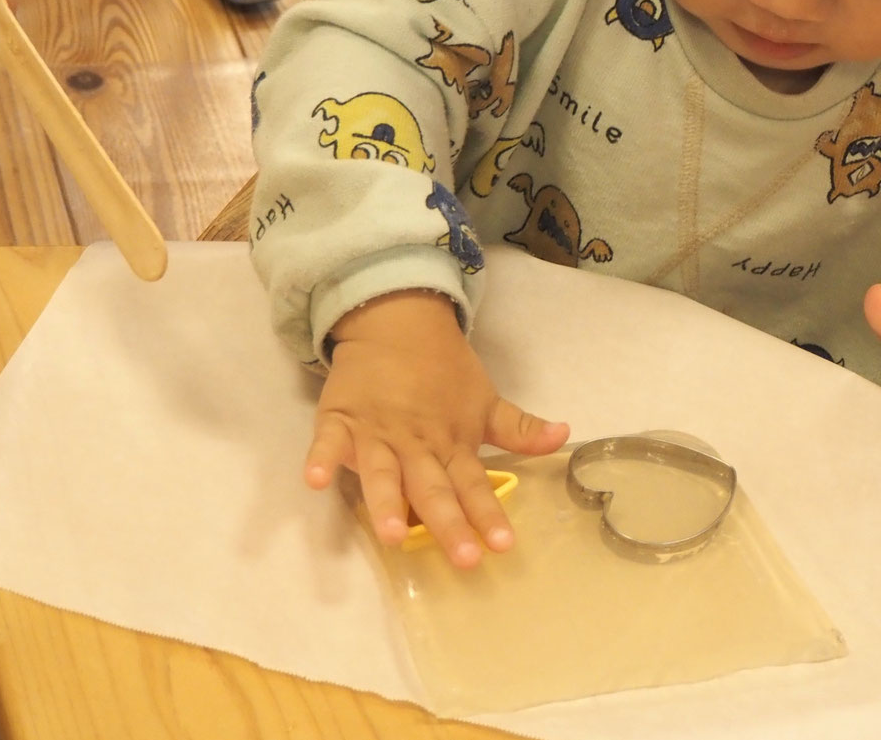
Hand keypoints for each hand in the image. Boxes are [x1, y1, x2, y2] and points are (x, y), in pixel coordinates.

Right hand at [306, 290, 569, 567]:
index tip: (504, 546)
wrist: (399, 323)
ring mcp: (377, 433)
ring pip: (382, 474)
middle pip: (432, 489)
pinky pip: (327, 442)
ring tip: (391, 536)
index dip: (488, 514)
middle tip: (463, 558)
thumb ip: (519, 429)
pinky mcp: (340, 419)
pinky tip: (316, 481)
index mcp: (452, 443)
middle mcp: (416, 444)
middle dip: (447, 523)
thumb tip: (564, 435)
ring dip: (386, 503)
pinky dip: (321, 459)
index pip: (473, 485)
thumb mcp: (486, 401)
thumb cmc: (444, 374)